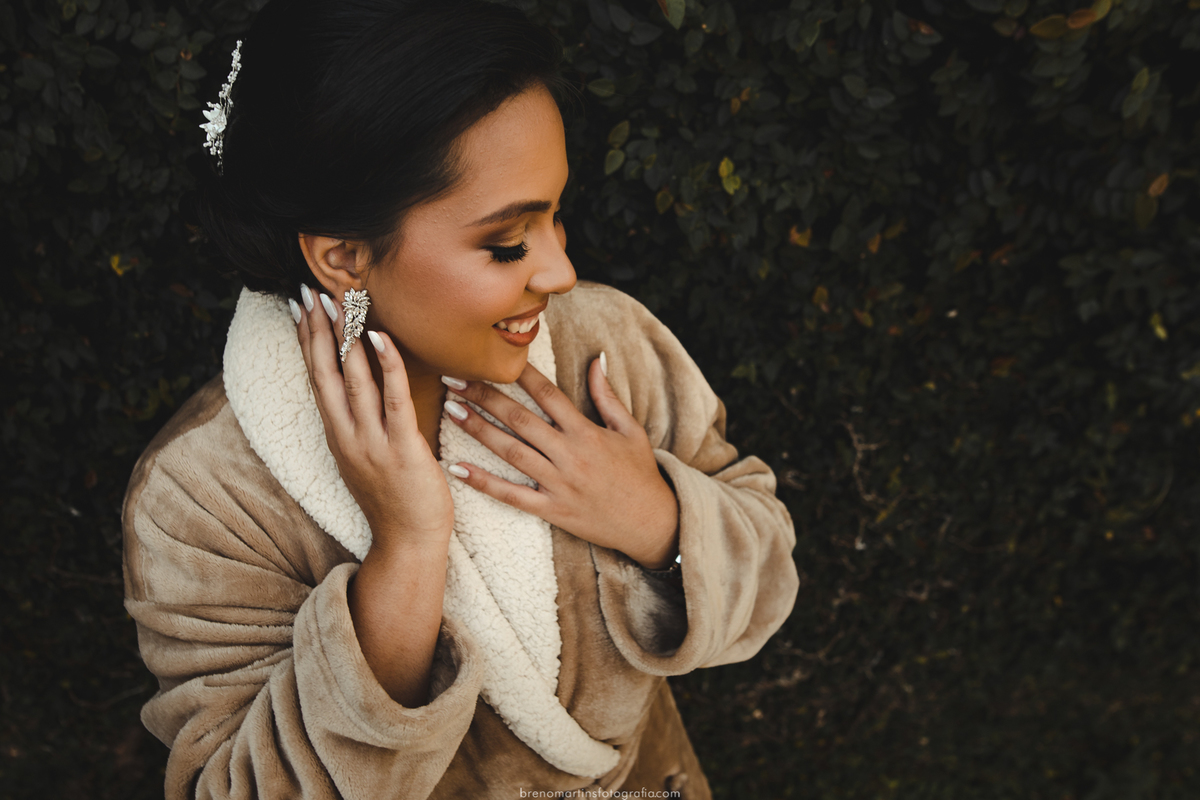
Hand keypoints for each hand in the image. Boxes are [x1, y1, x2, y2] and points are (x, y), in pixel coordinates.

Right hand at [294, 285, 454, 554]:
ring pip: (352, 380)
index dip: (306, 340)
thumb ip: (360, 421)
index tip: (299, 305)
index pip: (316, 377)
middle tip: (308, 290)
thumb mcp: (366, 455)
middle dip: (316, 330)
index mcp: (338, 435)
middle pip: (325, 373)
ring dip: (345, 338)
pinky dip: (385, 365)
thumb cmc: (394, 498)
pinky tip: (380, 336)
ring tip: (339, 301)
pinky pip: (391, 399)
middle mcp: (347, 435)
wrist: (408, 543)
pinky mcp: (401, 449)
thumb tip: (360, 383)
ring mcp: (371, 442)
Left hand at [442, 357, 678, 568]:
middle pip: (519, 419)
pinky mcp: (552, 509)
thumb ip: (607, 395)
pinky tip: (457, 468)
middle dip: (484, 396)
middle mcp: (569, 454)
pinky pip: (511, 495)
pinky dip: (483, 482)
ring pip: (511, 451)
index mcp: (586, 432)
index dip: (518, 374)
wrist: (651, 523)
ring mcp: (558, 483)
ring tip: (450, 410)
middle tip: (454, 378)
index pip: (547, 394)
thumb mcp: (630, 430)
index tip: (492, 358)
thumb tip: (596, 359)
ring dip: (478, 430)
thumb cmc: (640, 473)